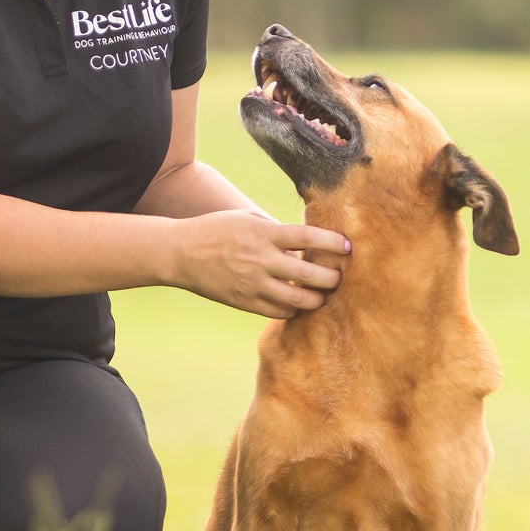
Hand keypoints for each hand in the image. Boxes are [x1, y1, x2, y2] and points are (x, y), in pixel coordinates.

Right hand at [168, 210, 348, 318]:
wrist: (181, 254)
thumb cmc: (217, 230)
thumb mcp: (248, 218)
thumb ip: (277, 229)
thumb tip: (308, 239)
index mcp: (264, 233)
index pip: (307, 238)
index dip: (332, 243)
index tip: (348, 247)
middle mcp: (261, 260)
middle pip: (309, 275)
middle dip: (331, 278)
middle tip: (339, 277)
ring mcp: (253, 284)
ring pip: (298, 300)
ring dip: (317, 299)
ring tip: (322, 295)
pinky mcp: (246, 303)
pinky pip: (279, 312)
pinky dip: (293, 309)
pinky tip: (297, 302)